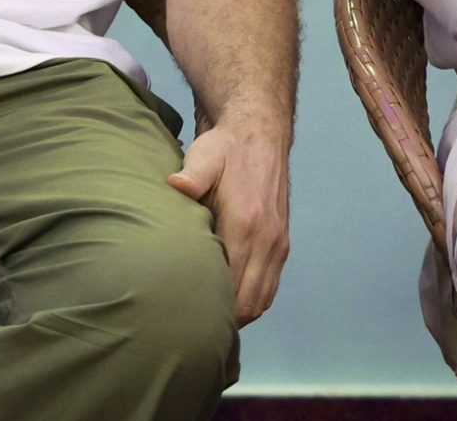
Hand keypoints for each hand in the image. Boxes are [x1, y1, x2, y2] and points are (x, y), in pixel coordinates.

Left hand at [167, 118, 290, 324]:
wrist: (258, 133)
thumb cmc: (225, 148)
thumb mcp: (205, 156)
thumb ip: (191, 176)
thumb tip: (174, 185)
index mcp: (247, 224)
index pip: (232, 283)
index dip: (213, 305)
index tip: (189, 314)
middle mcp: (267, 239)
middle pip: (248, 299)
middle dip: (225, 316)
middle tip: (194, 324)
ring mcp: (278, 243)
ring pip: (262, 297)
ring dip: (240, 311)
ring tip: (211, 319)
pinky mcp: (282, 242)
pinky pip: (270, 285)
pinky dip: (254, 300)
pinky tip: (233, 302)